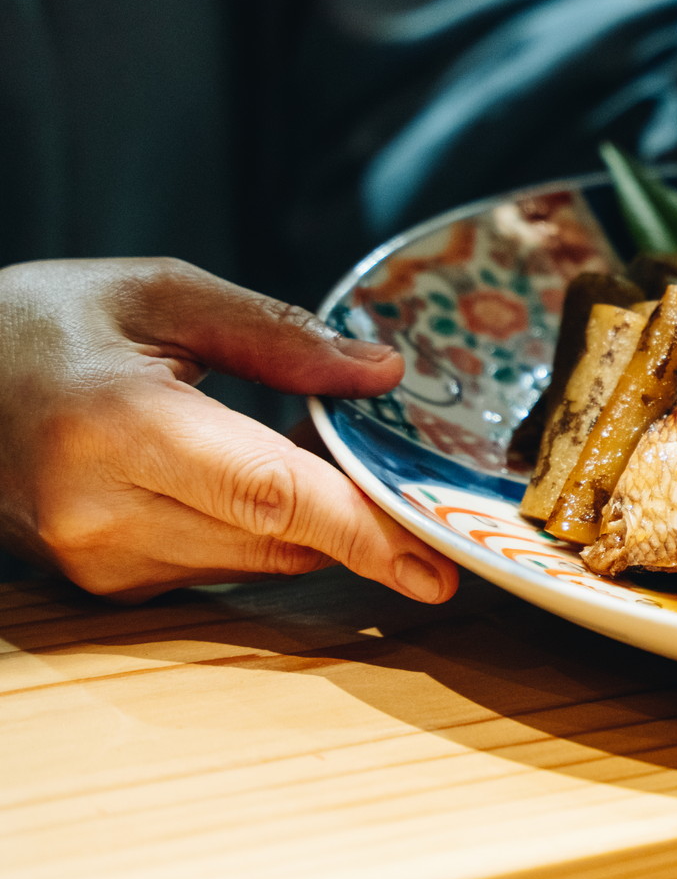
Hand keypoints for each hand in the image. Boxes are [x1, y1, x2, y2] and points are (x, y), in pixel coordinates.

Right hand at [0, 258, 458, 604]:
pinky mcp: (108, 586)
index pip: (271, 494)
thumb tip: (383, 373)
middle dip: (352, 505)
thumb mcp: (159, 292)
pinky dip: (260, 525)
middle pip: (283, 537)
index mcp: (117, 427)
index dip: (364, 530)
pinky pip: (227, 564)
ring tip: (285, 438)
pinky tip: (241, 472)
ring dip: (306, 514)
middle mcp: (104, 515)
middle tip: (377, 450)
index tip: (436, 565)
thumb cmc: (39, 324)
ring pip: (264, 558)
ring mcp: (101, 562)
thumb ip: (277, 335)